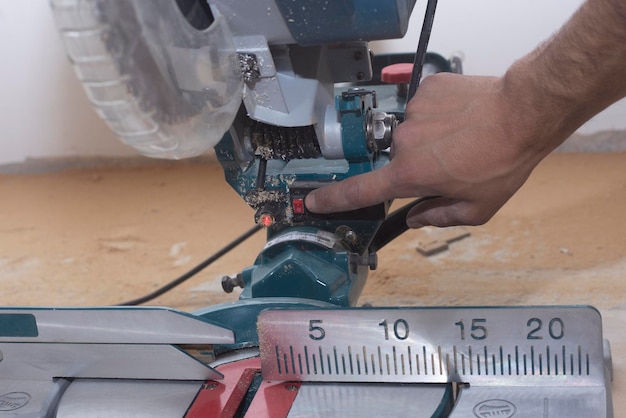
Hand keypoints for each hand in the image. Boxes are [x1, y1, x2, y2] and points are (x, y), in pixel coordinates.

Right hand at [305, 73, 547, 227]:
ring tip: (463, 137)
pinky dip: (438, 114)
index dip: (333, 199)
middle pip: (398, 159)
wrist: (523, 111)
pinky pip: (423, 107)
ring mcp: (412, 112)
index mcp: (410, 174)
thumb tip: (414, 218)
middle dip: (419, 164)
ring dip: (431, 138)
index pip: (359, 191)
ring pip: (412, 132)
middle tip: (453, 162)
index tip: (314, 201)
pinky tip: (461, 118)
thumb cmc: (503, 163)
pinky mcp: (426, 90)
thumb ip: (438, 217)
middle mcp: (403, 142)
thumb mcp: (476, 208)